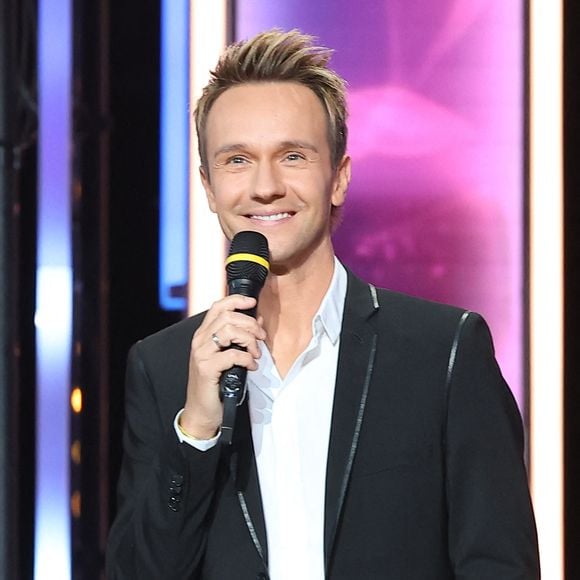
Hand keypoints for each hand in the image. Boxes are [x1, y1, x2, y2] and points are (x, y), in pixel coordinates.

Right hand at [179, 295, 265, 438]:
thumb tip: (258, 320)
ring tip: (255, 353)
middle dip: (250, 324)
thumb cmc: (215, 384)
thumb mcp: (228, 356)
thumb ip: (240, 337)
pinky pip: (232, 354)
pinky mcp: (206, 368)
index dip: (237, 300)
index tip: (253, 302)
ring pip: (228, 331)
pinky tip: (251, 366)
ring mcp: (201, 354)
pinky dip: (247, 358)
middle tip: (260, 337)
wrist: (201, 411)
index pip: (218, 306)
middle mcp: (200, 341)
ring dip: (249, 340)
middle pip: (227, 316)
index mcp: (204, 334)